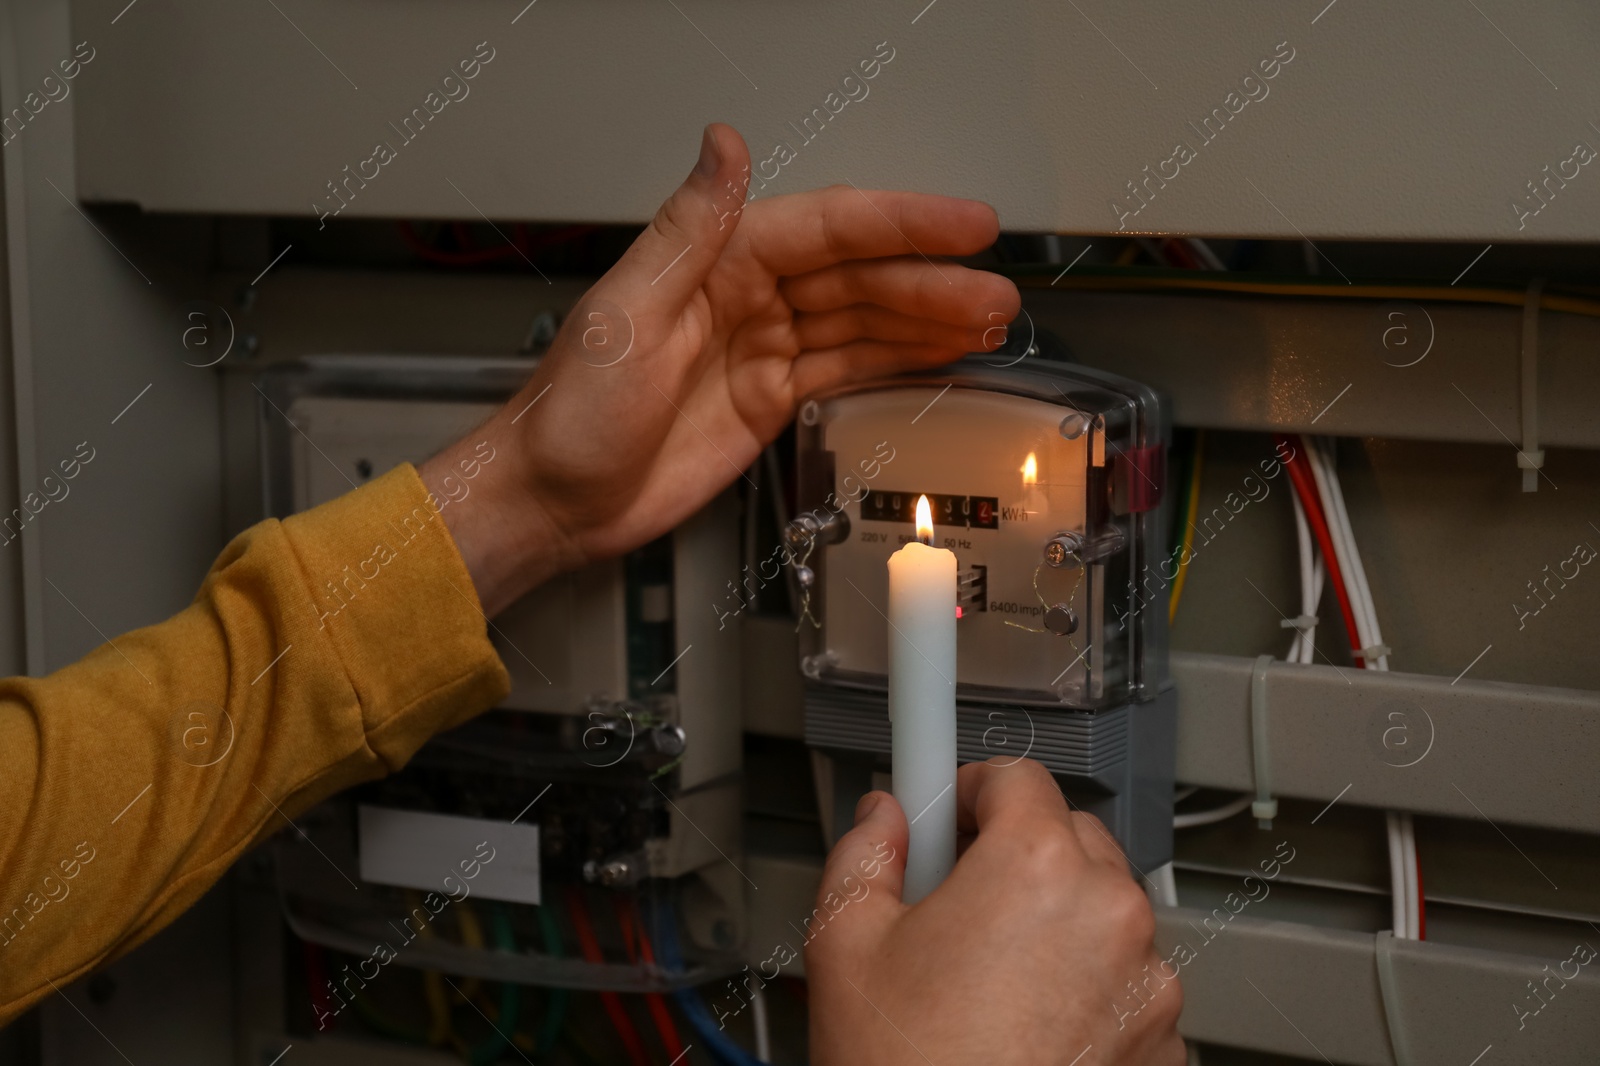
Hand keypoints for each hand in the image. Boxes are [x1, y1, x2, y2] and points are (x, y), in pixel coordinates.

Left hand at [420, 122, 1018, 614]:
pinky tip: (939, 355)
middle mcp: (744, 299)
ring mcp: (761, 350)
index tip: (965, 224)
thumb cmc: (568, 414)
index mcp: (713, 264)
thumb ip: (688, 231)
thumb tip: (725, 146)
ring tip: (991, 321)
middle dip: (932, 283)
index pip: (826, 230)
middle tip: (997, 293)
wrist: (552, 502)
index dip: (902, 224)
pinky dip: (895, 361)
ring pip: (861, 323)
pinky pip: (845, 369)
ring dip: (927, 321)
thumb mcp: (627, 315)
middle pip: (857, 278)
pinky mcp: (768, 401)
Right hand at [806, 758, 1184, 1065]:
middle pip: (1067, 837)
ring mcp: (1147, 983)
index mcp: (1035, 867)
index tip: (951, 806)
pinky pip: (1126, 980)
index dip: (970, 790)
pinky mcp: (1163, 1041)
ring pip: (1103, 911)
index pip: (1017, 777)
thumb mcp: (844, 945)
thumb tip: (882, 820)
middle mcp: (1110, 913)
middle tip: (955, 902)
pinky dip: (1088, 987)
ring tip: (987, 979)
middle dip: (1014, 855)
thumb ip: (865, 854)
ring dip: (1056, 921)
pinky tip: (1025, 1024)